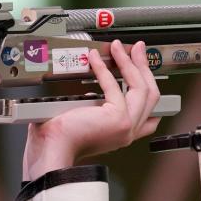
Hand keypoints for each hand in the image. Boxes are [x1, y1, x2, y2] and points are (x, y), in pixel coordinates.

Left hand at [22, 40, 160, 180]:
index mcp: (121, 135)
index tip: (142, 69)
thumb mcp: (82, 120)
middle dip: (144, 68)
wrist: (51, 152)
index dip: (150, 89)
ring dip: (130, 63)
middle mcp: (128, 132)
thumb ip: (93, 107)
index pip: (149, 115)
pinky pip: (115, 85)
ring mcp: (126, 126)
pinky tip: (95, 58)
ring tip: (119, 48)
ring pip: (141, 88)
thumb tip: (91, 88)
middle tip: (137, 50)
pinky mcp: (118, 118)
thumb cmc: (58, 141)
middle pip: (150, 95)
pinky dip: (104, 68)